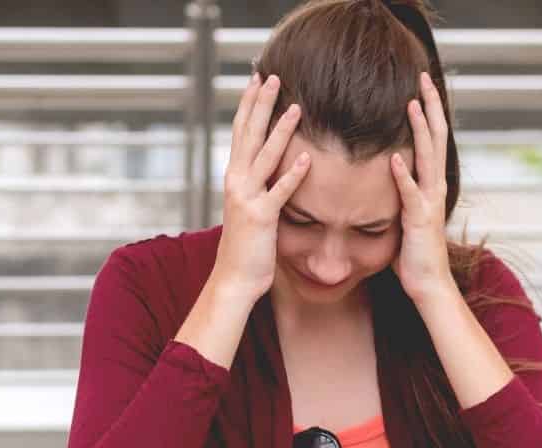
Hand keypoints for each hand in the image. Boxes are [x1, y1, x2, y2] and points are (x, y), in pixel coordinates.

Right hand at [209, 72, 310, 303]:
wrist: (234, 279)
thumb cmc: (248, 246)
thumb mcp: (252, 208)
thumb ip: (259, 185)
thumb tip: (270, 168)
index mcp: (234, 176)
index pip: (242, 132)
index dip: (249, 104)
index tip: (257, 79)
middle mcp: (236, 181)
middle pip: (248, 134)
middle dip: (260, 104)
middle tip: (271, 75)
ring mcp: (247, 198)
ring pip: (264, 156)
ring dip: (280, 130)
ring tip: (295, 106)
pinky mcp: (262, 218)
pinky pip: (280, 193)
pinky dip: (292, 175)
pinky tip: (306, 158)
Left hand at [389, 72, 455, 306]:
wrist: (430, 285)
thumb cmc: (415, 255)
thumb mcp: (407, 215)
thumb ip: (403, 193)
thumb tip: (390, 175)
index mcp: (431, 184)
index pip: (432, 140)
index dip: (428, 112)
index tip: (422, 86)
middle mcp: (435, 188)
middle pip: (436, 139)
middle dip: (430, 108)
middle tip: (424, 79)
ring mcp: (429, 203)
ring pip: (427, 159)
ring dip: (420, 131)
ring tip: (412, 104)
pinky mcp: (419, 220)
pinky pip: (410, 194)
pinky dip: (403, 176)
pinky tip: (394, 159)